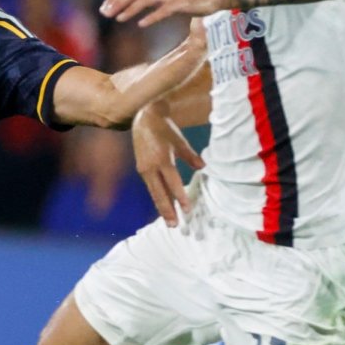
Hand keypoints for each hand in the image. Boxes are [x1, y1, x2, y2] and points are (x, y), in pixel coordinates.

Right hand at [132, 103, 204, 226]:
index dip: (180, 196)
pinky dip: (157, 198)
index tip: (187, 209)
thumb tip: (203, 168)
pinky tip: (163, 206)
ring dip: (161, 207)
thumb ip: (191, 156)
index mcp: (162, 159)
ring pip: (154, 192)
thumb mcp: (180, 141)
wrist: (144, 119)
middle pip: (160, 193)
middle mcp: (150, 167)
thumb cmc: (165, 129)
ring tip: (169, 221)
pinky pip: (151, 187)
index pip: (172, 182)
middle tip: (175, 225)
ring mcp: (144, 169)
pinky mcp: (142, 169)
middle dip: (167, 210)